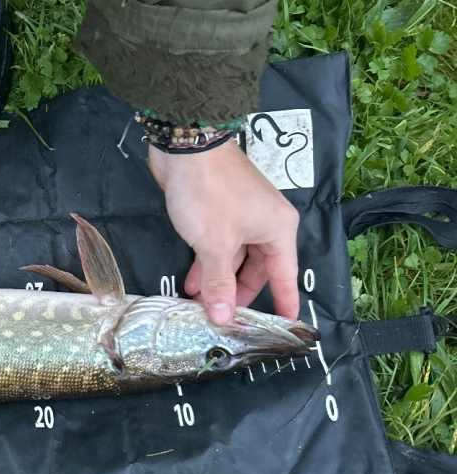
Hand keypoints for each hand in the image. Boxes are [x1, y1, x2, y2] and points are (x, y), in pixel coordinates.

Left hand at [148, 138, 300, 324]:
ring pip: (234, 258)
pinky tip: (191, 282)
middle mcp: (266, 223)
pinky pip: (219, 245)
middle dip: (237, 293)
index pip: (285, 276)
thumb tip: (223, 316)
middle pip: (257, 269)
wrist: (187, 147)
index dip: (284, 303)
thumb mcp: (214, 245)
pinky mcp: (219, 211)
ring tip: (198, 304)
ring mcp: (242, 216)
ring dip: (217, 280)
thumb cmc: (209, 193)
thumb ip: (218, 282)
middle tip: (222, 318)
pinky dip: (207, 263)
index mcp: (278, 230)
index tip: (286, 326)